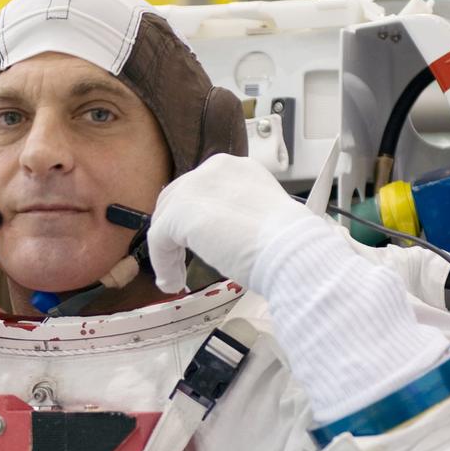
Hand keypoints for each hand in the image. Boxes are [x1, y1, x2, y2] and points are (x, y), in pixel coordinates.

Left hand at [147, 153, 311, 291]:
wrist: (290, 249)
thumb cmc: (286, 243)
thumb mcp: (258, 216)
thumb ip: (233, 215)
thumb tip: (215, 234)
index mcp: (235, 168)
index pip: (199, 189)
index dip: (190, 218)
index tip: (193, 244)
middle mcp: (214, 168)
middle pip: (176, 198)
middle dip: (173, 231)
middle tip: (178, 260)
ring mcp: (195, 186)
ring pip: (165, 220)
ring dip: (167, 251)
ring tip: (176, 277)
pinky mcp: (181, 212)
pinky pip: (158, 239)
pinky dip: (163, 263)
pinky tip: (173, 282)